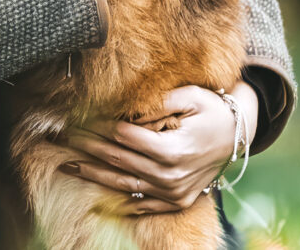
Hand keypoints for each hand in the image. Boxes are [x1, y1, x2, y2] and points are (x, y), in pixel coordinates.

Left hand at [53, 81, 258, 214]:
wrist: (239, 136)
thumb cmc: (212, 109)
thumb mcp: (190, 96)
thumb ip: (158, 101)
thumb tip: (124, 105)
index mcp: (173, 149)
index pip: (123, 137)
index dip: (97, 126)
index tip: (76, 117)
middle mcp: (171, 176)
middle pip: (117, 160)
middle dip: (86, 148)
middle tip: (60, 137)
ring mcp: (173, 192)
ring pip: (123, 185)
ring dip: (92, 175)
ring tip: (67, 165)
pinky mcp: (176, 202)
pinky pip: (142, 205)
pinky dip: (118, 200)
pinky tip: (95, 195)